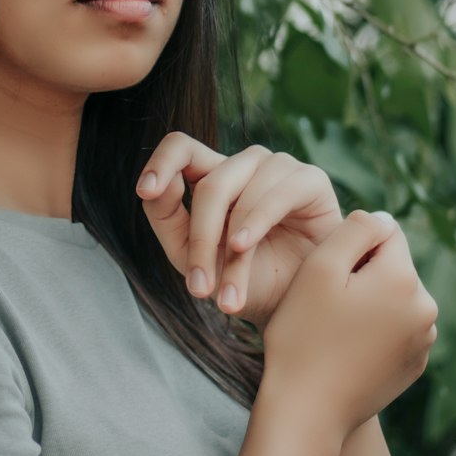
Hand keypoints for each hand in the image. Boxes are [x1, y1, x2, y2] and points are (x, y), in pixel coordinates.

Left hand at [135, 134, 341, 331]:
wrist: (295, 306)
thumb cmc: (246, 280)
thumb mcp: (192, 256)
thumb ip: (166, 217)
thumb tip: (153, 186)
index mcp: (213, 176)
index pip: (181, 148)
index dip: (161, 162)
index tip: (145, 191)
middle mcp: (245, 165)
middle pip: (211, 184)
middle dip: (201, 239)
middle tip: (199, 287)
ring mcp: (278, 167)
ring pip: (241, 193)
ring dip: (231, 247)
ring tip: (229, 291)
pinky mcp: (310, 179)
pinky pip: (276, 194)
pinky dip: (256, 223)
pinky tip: (244, 247)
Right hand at [262, 210, 438, 437]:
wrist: (307, 412)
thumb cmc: (304, 336)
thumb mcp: (319, 268)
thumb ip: (354, 229)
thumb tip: (382, 219)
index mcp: (405, 279)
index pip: (383, 232)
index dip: (348, 246)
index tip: (325, 277)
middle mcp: (426, 309)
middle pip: (390, 265)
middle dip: (360, 274)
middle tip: (323, 305)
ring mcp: (423, 341)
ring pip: (391, 297)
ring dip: (366, 301)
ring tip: (332, 329)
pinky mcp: (414, 366)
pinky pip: (393, 328)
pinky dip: (371, 330)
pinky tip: (344, 350)